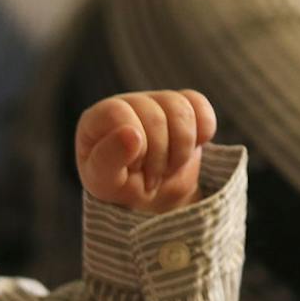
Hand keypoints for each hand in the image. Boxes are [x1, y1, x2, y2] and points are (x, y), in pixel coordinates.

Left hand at [75, 90, 216, 212]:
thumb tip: (132, 135)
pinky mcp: (185, 105)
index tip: (133, 168)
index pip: (117, 113)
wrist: (153, 199)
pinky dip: (202, 133)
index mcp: (97, 118)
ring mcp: (157, 101)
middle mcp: (127, 103)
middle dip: (159, 156)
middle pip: (154, 116)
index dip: (133, 145)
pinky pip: (200, 107)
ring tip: (168, 168)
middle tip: (151, 178)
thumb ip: (107, 159)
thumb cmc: (122, 188)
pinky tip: (188, 151)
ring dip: (181, 150)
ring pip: (180, 110)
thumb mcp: (105, 183)